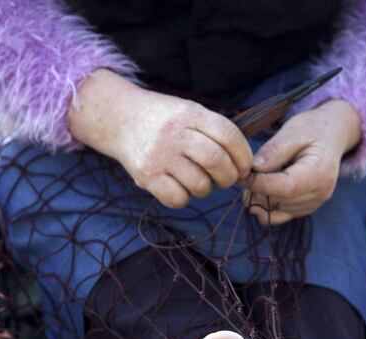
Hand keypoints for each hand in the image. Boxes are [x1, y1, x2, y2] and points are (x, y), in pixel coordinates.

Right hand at [69, 69, 252, 207]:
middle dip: (229, 176)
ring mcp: (159, 156)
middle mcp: (175, 133)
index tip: (244, 167)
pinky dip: (184, 198)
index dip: (243, 155)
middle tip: (226, 179)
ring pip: (199, 184)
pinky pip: (177, 199)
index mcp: (190, 114)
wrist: (120, 118)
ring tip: (199, 181)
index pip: (229, 134)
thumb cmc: (164, 121)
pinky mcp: (147, 176)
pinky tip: (180, 188)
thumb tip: (245, 164)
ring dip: (206, 188)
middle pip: (216, 160)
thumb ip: (214, 131)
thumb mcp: (189, 112)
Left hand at [242, 100, 361, 225]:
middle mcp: (320, 193)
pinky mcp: (305, 209)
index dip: (260, 184)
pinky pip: (279, 216)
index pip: (287, 187)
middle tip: (246, 173)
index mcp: (320, 172)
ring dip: (259, 197)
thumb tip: (254, 168)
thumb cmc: (311, 129)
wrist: (329, 137)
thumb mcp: (293, 131)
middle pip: (279, 200)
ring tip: (256, 177)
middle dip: (257, 190)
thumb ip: (274, 150)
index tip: (243, 174)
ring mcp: (313, 204)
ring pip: (276, 210)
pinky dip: (265, 206)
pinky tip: (260, 191)